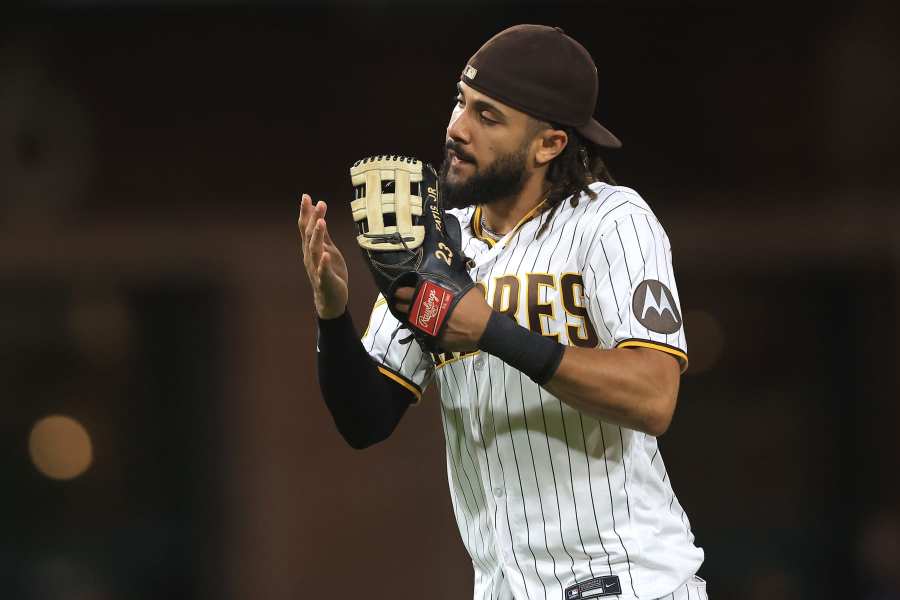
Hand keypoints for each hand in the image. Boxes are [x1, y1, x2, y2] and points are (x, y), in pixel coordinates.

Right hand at [298, 194, 348, 318]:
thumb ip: (323, 234)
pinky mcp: (325, 280)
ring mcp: (316, 268)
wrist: (331, 299)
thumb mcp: (328, 249)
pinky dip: (324, 263)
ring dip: (317, 236)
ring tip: (322, 222)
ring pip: (315, 250)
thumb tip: (319, 215)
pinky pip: (323, 271)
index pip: (306, 227)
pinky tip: (326, 255)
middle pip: (310, 235)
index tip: (306, 196)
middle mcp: (310, 256)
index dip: (306, 212)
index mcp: (311, 248)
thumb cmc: (329, 272)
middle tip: (318, 203)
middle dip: (313, 219)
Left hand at [393, 286, 491, 351]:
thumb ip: (451, 284)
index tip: (398, 290)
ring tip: (405, 312)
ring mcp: (429, 326)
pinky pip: (422, 332)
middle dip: (399, 303)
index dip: (401, 291)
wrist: (483, 329)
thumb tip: (447, 277)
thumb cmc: (475, 306)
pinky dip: (420, 327)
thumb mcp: (464, 289)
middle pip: (405, 307)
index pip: (409, 292)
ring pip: (410, 321)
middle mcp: (428, 311)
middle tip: (397, 301)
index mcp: (434, 296)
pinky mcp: (434, 338)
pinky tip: (420, 324)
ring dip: (406, 316)